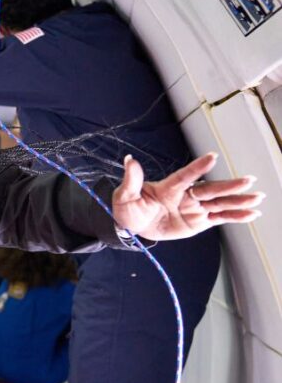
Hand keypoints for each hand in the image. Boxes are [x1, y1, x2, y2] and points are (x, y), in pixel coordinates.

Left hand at [113, 153, 263, 240]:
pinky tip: (251, 214)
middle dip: (229, 185)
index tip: (212, 157)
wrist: (135, 226)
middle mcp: (186, 195)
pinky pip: (220, 218)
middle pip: (210, 189)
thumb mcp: (125, 195)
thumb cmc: (129, 207)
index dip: (197, 167)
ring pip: (220, 203)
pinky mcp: (199, 221)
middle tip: (248, 180)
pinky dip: (235, 216)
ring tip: (257, 197)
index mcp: (169, 187)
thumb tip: (129, 160)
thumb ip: (131, 180)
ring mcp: (194, 207)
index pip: (185, 176)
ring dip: (238, 200)